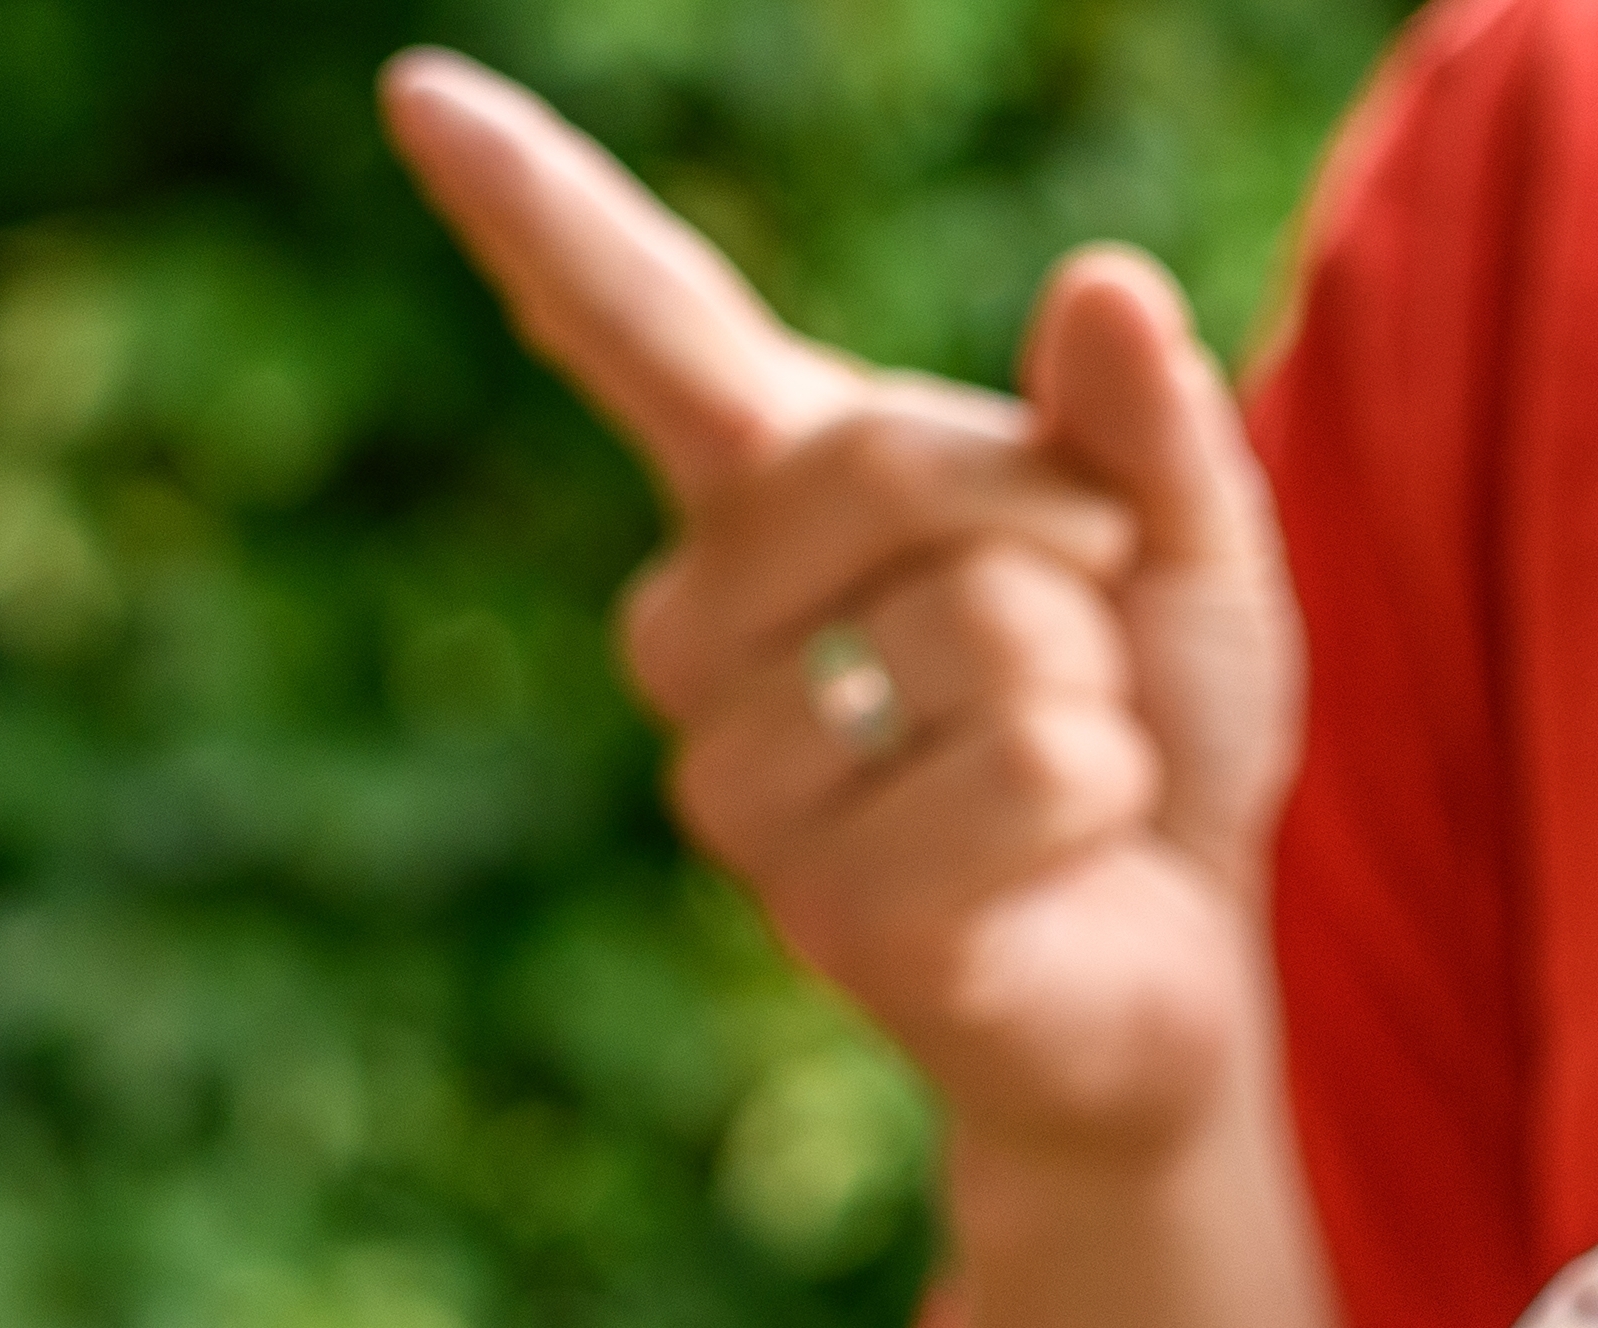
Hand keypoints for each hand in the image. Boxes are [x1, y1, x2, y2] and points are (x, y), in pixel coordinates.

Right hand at [384, 50, 1301, 1162]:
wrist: (1166, 965)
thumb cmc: (1147, 727)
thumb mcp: (1180, 536)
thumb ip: (1145, 415)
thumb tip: (1101, 285)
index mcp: (770, 493)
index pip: (641, 325)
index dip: (534, 207)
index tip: (417, 91)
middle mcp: (704, 625)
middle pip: (876, 464)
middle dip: (1057, 521)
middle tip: (1092, 621)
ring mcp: (737, 778)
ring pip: (971, 632)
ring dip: (1093, 690)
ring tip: (1066, 764)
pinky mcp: (818, 911)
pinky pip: (1024, 776)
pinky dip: (1105, 801)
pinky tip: (1062, 857)